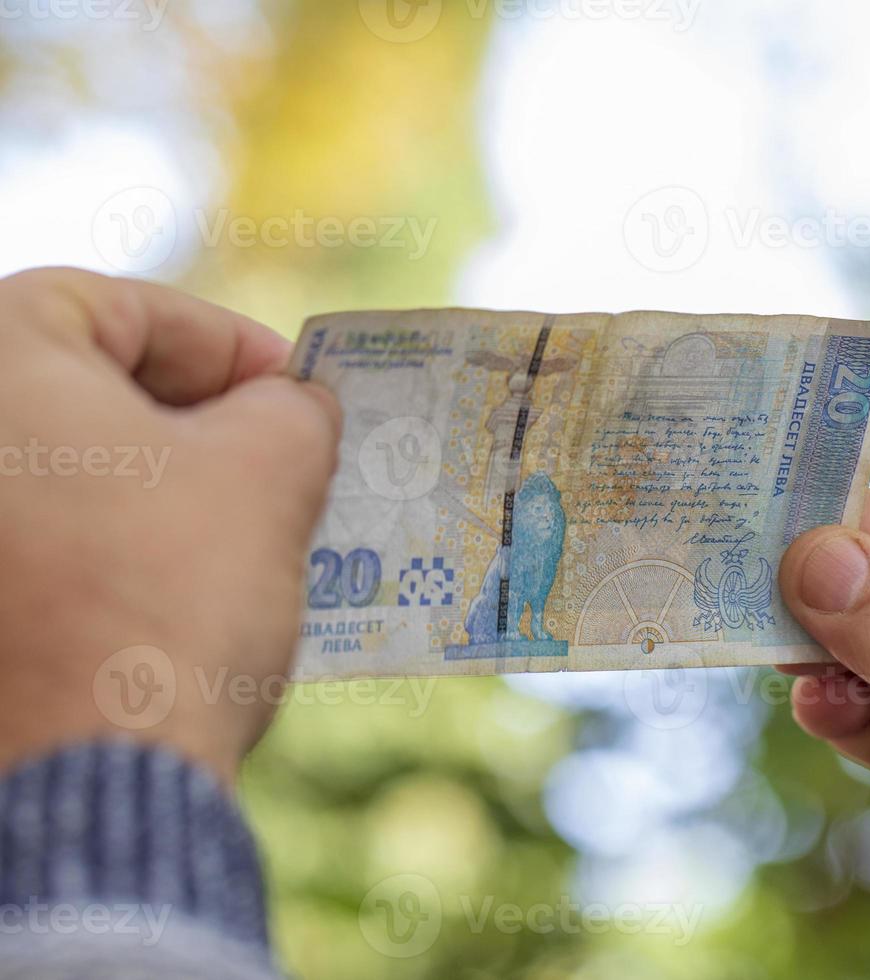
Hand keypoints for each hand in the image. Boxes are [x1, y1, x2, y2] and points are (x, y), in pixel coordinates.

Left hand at [0, 268, 339, 785]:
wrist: (89, 781)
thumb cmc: (170, 594)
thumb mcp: (269, 472)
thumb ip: (292, 409)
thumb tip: (291, 407)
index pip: (122, 308)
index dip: (227, 341)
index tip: (299, 389)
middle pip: (85, 390)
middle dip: (198, 418)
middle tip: (284, 454)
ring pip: (67, 475)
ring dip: (161, 485)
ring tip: (252, 523)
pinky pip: (43, 546)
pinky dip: (112, 546)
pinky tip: (185, 584)